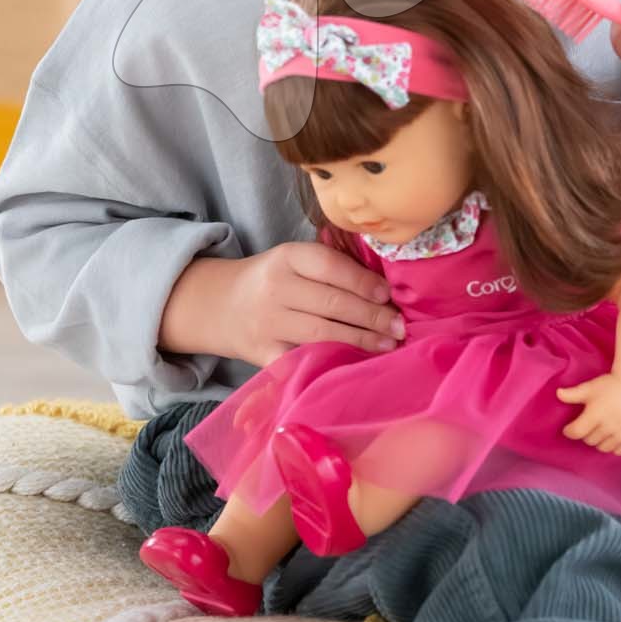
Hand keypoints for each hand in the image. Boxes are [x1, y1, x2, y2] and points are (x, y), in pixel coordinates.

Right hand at [222, 241, 403, 366]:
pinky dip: (330, 363)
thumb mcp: (293, 261)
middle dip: (371, 315)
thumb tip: (383, 287)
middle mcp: (275, 288)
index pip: (329, 266)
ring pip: (321, 333)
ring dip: (360, 340)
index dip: (362, 281)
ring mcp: (268, 323)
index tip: (388, 294)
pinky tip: (355, 365)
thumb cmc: (272, 280)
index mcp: (286, 257)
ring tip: (389, 344)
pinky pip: (302, 361)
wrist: (221, 305)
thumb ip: (330, 267)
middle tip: (399, 326)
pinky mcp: (263, 354)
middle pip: (330, 302)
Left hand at [556, 374, 620, 453]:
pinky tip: (612, 438)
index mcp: (596, 413)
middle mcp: (609, 426)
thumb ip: (574, 393)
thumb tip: (557, 394)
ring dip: (598, 442)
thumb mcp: (592, 387)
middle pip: (590, 440)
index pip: (577, 432)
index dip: (570, 431)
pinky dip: (614, 447)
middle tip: (586, 426)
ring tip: (599, 433)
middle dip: (585, 434)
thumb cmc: (613, 383)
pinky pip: (620, 450)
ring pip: (604, 447)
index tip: (568, 429)